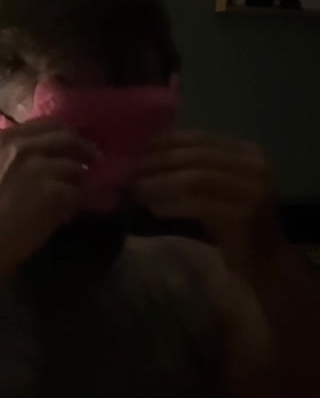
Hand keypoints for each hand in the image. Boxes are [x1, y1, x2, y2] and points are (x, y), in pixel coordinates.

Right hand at [0, 121, 95, 277]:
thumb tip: (35, 150)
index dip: (64, 134)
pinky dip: (76, 202)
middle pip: (68, 139)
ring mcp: (41, 168)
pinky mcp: (55, 192)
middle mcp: (25, 147)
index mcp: (6, 138)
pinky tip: (69, 211)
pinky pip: (77, 193)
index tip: (71, 144)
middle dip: (83, 150)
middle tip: (91, 161)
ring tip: (76, 192)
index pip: (48, 124)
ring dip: (79, 181)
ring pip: (76, 167)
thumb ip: (9, 153)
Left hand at [132, 130, 280, 280]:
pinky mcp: (242, 217)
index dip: (169, 141)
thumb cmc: (233, 222)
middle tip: (133, 172)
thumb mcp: (220, 187)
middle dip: (161, 162)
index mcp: (250, 153)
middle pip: (198, 156)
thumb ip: (196, 168)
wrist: (264, 259)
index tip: (142, 148)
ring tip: (139, 190)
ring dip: (162, 183)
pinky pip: (198, 205)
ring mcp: (252, 192)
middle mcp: (255, 168)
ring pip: (196, 179)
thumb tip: (148, 156)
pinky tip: (155, 210)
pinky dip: (172, 205)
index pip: (203, 138)